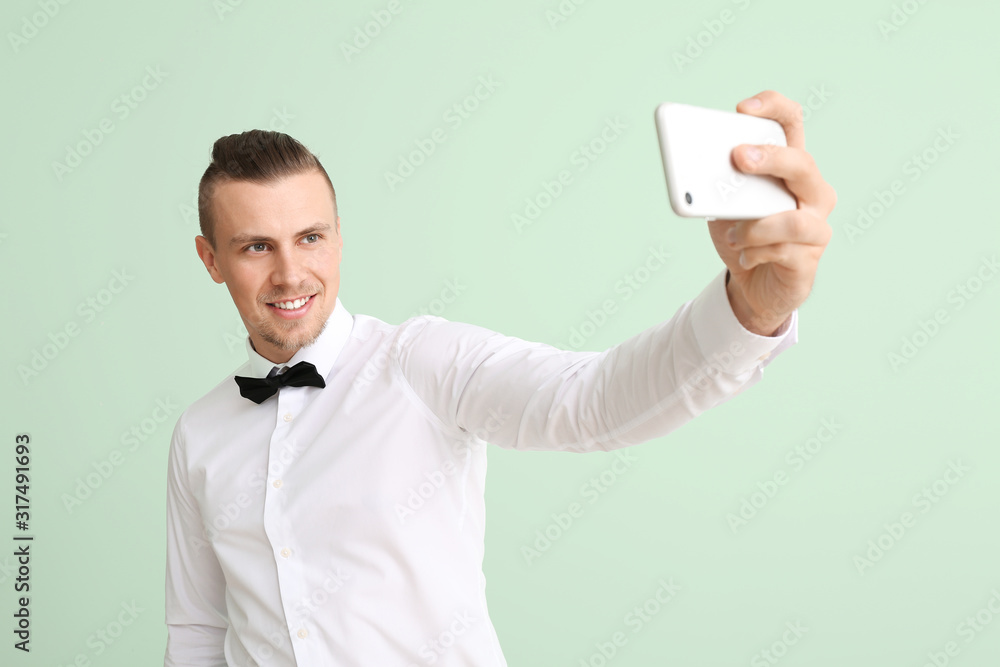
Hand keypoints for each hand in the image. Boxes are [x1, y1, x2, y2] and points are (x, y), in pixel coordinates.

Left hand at [706, 90, 836, 335]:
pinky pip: (782, 251)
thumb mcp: (724, 206)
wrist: (750, 285)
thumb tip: (698, 171)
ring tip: (733, 235)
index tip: (742, 109)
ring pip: (793, 220)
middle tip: (738, 157)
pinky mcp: (809, 258)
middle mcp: (812, 192)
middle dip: (769, 158)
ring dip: (755, 228)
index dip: (773, 108)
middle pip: (801, 163)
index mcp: (789, 168)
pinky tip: (744, 257)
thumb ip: (721, 186)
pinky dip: (754, 253)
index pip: (791, 123)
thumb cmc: (741, 236)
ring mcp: (815, 225)